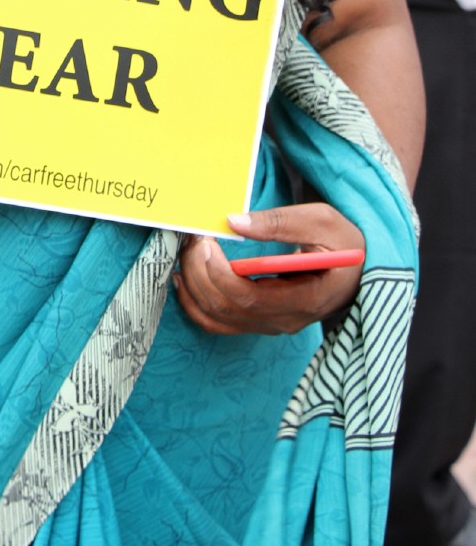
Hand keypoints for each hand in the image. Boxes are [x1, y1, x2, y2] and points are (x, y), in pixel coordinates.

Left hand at [173, 203, 364, 335]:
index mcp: (306, 299)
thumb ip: (278, 223)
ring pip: (220, 318)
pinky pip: (222, 323)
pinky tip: (185, 281)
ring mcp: (273, 324)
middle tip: (193, 239)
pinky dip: (197, 305)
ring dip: (195, 287)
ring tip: (187, 253)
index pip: (250, 299)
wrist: (361, 268)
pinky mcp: (263, 321)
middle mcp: (287, 320)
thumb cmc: (344, 242)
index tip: (207, 242)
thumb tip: (232, 222)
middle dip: (201, 273)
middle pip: (228, 309)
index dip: (220, 274)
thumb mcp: (321, 221)